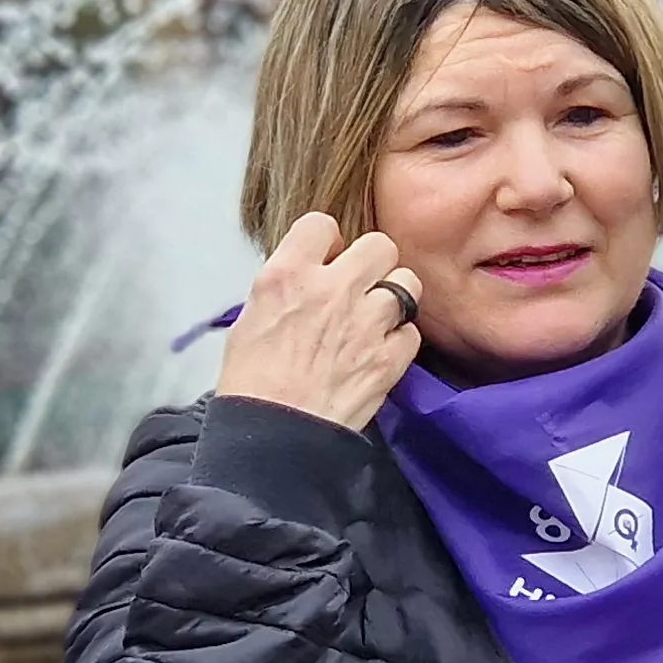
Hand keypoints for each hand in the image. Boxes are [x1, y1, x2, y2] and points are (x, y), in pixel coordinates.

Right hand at [211, 213, 421, 430]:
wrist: (272, 438)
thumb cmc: (253, 386)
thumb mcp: (250, 319)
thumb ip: (286, 286)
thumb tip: (310, 275)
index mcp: (286, 276)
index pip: (321, 224)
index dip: (327, 242)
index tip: (327, 259)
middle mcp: (329, 291)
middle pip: (379, 245)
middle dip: (373, 264)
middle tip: (361, 286)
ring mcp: (364, 324)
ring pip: (407, 283)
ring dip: (394, 300)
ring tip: (376, 320)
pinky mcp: (387, 359)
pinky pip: (412, 332)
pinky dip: (399, 342)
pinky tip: (380, 353)